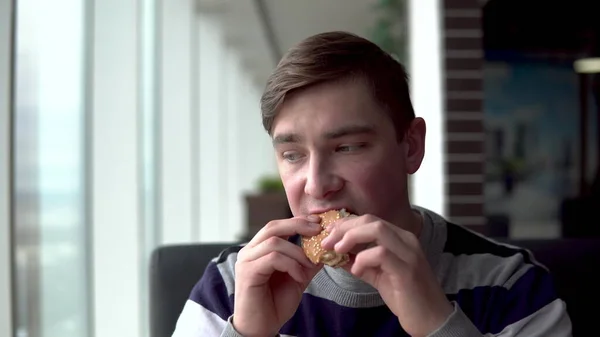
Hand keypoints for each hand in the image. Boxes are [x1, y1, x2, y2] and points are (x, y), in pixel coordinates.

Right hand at [233, 216, 322, 336]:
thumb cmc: (275, 303)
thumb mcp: (297, 278)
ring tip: (308, 267)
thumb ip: (308, 262)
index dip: (297, 221)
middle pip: (273, 227)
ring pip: (274, 242)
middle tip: (317, 231)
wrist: (261, 328)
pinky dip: (291, 265)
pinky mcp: (248, 273)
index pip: (277, 226)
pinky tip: (299, 277)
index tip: (318, 223)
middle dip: (298, 226)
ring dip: (297, 253)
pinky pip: (272, 259)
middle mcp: (249, 251)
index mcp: (259, 249)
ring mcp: (246, 261)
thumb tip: (325, 247)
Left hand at [321, 214, 452, 336]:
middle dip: (343, 229)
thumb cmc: (405, 296)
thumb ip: (358, 262)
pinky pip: (381, 254)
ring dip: (351, 238)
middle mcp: (406, 240)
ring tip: (337, 252)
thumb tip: (335, 255)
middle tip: (326, 243)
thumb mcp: (377, 275)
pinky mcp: (407, 270)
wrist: (431, 319)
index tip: (328, 235)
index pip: (369, 220)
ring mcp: (409, 253)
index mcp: (400, 238)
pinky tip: (356, 271)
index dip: (345, 224)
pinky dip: (363, 259)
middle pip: (370, 220)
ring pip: (377, 229)